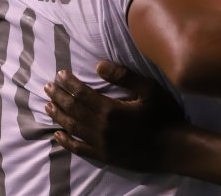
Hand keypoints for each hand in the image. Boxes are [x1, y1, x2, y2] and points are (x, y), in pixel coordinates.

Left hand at [46, 61, 186, 170]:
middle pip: (73, 109)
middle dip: (59, 96)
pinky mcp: (104, 155)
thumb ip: (124, 76)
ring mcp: (101, 143)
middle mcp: (101, 127)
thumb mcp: (150, 90)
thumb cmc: (164, 115)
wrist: (173, 148)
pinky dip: (66, 141)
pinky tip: (57, 135)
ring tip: (47, 106)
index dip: (69, 83)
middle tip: (47, 87)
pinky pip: (79, 148)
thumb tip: (98, 65)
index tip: (60, 74)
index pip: (82, 93)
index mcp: (110, 109)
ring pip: (72, 127)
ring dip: (58, 115)